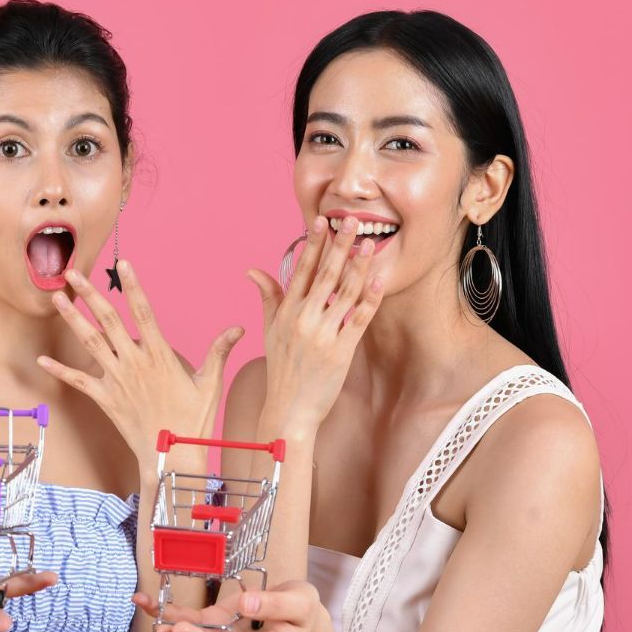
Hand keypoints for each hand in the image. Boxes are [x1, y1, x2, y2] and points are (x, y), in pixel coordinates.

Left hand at [37, 262, 243, 467]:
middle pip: (109, 321)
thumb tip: (238, 328)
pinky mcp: (105, 399)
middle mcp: (134, 363)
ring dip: (72, 319)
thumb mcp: (211, 384)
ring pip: (90, 343)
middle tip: (73, 273)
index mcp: (160, 355)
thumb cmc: (193, 423)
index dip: (134, 286)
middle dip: (89, 294)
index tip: (124, 264)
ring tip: (57, 298)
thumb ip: (219, 352)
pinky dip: (60, 370)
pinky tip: (41, 360)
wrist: (171, 458)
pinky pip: (78, 381)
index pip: (144, 312)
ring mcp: (117, 380)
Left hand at [132, 580, 324, 631]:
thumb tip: (246, 603)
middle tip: (178, 629)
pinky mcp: (215, 622)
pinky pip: (190, 620)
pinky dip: (168, 613)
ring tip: (155, 620)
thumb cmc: (301, 610)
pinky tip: (146, 603)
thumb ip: (275, 605)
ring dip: (174, 630)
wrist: (295, 611)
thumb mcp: (299, 604)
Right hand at [248, 215, 385, 433]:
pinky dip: (368, 299)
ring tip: (369, 244)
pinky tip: (378, 281)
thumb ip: (268, 297)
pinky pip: (357, 320)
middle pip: (324, 275)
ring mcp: (322, 335)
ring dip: (358, 266)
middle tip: (351, 221)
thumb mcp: (269, 331)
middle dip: (338, 246)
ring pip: (343, 293)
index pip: (301, 270)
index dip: (312, 245)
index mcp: (287, 312)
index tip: (321, 221)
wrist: (289, 409)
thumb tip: (253, 270)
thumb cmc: (281, 369)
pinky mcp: (341, 351)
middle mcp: (303, 319)